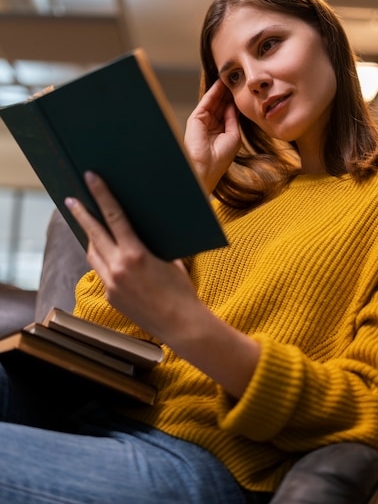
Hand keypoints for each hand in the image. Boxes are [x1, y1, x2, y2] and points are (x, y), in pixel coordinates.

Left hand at [65, 172, 203, 344]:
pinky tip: (108, 256)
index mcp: (136, 254)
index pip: (114, 217)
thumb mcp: (170, 259)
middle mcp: (119, 269)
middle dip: (81, 214)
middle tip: (70, 199)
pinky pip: (101, 273)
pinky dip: (103, 261)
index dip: (101, 195)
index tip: (90, 178)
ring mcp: (111, 285)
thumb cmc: (182, 290)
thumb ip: (152, 244)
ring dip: (91, 239)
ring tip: (89, 226)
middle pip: (93, 234)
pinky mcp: (110, 297)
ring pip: (93, 254)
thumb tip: (141, 229)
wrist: (181, 325)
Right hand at [184, 79, 241, 193]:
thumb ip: (233, 119)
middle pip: (222, 104)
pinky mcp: (196, 117)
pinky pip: (207, 101)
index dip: (236, 101)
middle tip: (239, 79)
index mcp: (221, 133)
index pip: (229, 112)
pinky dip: (214, 91)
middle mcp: (211, 126)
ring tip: (232, 76)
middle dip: (230, 93)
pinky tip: (221, 82)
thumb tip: (234, 105)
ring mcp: (203, 121)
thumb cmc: (221, 157)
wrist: (207, 166)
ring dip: (223, 89)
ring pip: (214, 101)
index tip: (245, 91)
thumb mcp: (234, 136)